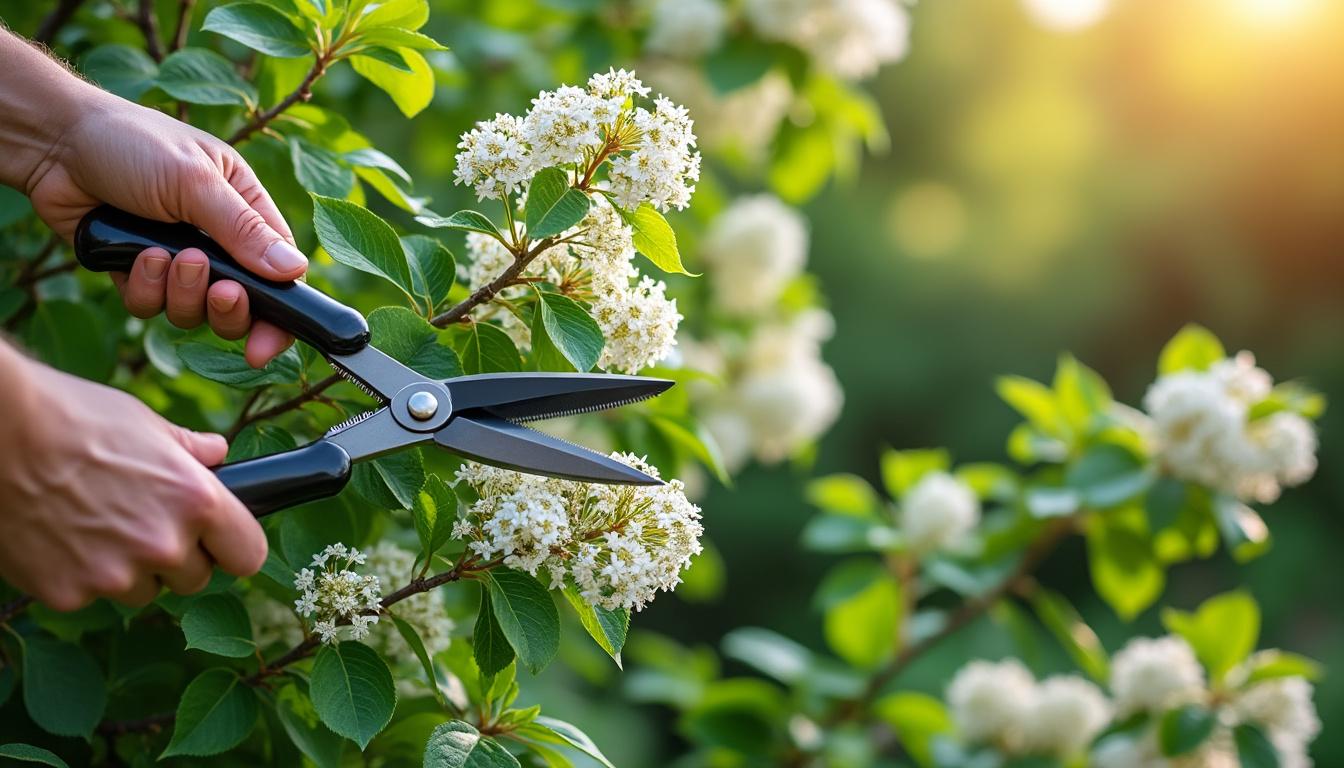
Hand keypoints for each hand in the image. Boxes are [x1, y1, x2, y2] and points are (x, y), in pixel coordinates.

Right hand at [0, 352, 267, 609]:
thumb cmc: (75, 416)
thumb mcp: (146, 424)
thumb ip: (191, 450)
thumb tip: (218, 454)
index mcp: (197, 502)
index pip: (248, 555)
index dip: (233, 547)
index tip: (219, 541)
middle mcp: (163, 545)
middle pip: (195, 579)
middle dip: (176, 557)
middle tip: (141, 521)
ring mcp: (114, 575)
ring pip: (143, 591)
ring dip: (130, 570)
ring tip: (95, 523)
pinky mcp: (68, 594)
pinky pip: (91, 595)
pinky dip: (79, 575)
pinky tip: (59, 535)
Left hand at [27, 89, 306, 366]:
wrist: (55, 142)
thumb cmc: (134, 143)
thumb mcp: (196, 182)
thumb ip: (244, 230)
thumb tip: (295, 272)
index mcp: (245, 208)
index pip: (280, 272)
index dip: (279, 314)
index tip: (264, 345)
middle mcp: (216, 238)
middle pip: (240, 305)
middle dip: (226, 308)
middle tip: (218, 291)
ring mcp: (175, 259)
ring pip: (192, 312)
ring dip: (180, 293)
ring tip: (163, 255)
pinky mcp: (136, 271)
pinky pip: (150, 306)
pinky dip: (144, 289)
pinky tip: (133, 254)